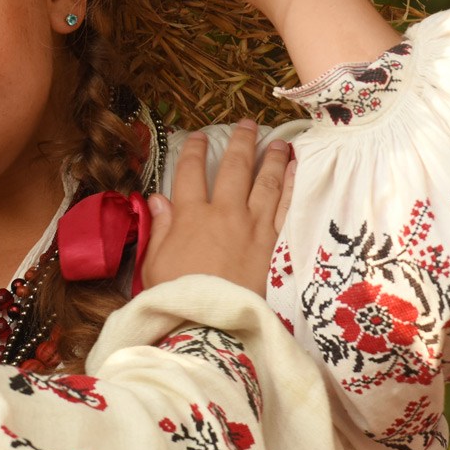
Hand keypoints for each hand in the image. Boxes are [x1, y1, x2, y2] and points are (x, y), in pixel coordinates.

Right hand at [139, 121, 293, 295]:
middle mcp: (224, 213)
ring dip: (270, 157)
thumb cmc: (177, 296)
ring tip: (276, 140)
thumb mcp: (155, 263)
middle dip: (241, 142)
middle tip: (247, 123)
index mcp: (191, 216)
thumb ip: (160, 228)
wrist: (210, 326)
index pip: (192, 172)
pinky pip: (285, 206)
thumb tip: (158, 199)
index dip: (195, 151)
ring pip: (265, 182)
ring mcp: (253, 227)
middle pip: (234, 168)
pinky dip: (291, 184)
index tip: (199, 136)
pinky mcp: (274, 244)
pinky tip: (294, 169)